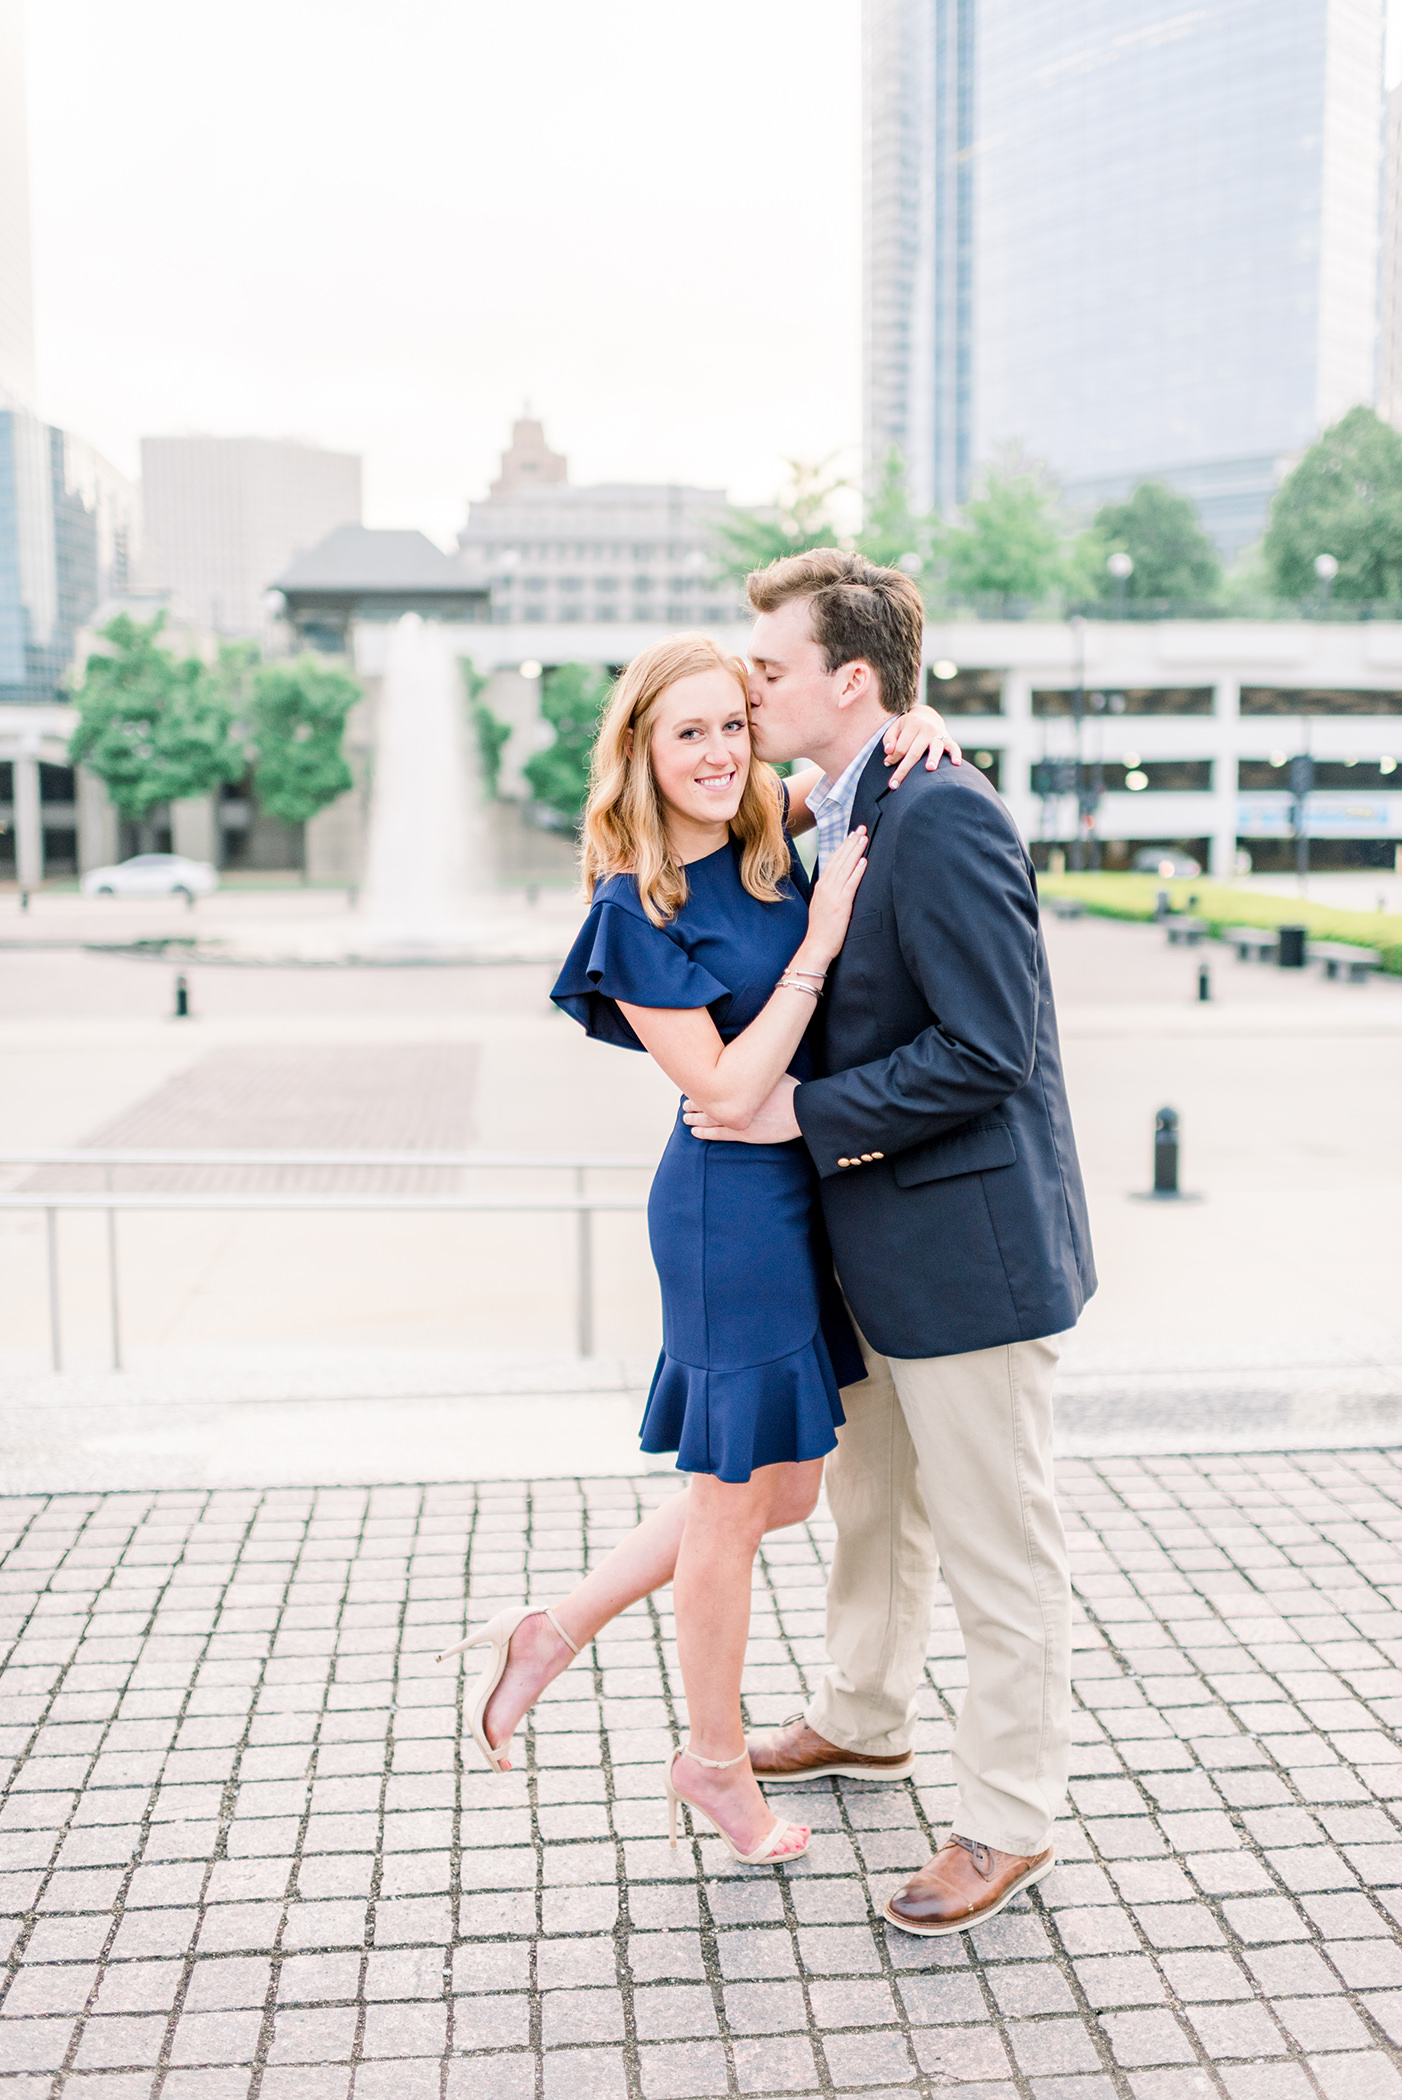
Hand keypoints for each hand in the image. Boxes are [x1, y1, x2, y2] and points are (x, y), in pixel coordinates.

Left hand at [684, 1076, 801, 1143]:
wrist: (800, 1111)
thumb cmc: (790, 1090)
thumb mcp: (771, 1072)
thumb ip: (756, 1071)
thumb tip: (751, 1059)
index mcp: (739, 1083)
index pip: (713, 1082)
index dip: (701, 1085)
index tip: (694, 1084)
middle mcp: (734, 1100)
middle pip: (706, 1100)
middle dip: (694, 1101)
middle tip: (684, 1102)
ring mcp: (736, 1117)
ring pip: (707, 1117)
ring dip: (694, 1117)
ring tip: (685, 1116)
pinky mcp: (742, 1133)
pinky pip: (717, 1134)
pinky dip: (704, 1133)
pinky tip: (694, 1132)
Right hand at [802, 825, 866, 963]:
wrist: (816, 946)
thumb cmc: (822, 930)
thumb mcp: (823, 905)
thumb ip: (831, 892)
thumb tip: (840, 882)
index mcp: (821, 887)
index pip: (833, 861)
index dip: (843, 846)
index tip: (852, 835)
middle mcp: (826, 887)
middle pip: (839, 860)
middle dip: (851, 843)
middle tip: (861, 828)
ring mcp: (832, 895)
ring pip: (845, 868)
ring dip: (855, 852)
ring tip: (864, 838)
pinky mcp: (841, 905)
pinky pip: (850, 884)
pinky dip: (857, 871)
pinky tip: (864, 861)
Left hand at [883, 703, 961, 787]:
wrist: (927, 716)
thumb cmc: (907, 727)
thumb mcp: (895, 728)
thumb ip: (889, 739)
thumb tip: (888, 752)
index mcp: (912, 724)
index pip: (901, 747)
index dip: (893, 758)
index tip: (888, 764)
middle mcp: (926, 729)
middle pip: (914, 752)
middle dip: (904, 769)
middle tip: (894, 784)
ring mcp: (938, 734)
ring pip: (935, 748)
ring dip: (933, 758)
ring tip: (929, 768)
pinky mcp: (949, 739)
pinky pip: (954, 747)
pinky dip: (956, 755)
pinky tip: (956, 764)